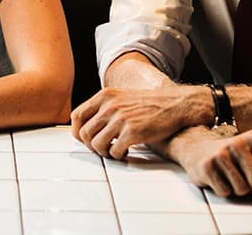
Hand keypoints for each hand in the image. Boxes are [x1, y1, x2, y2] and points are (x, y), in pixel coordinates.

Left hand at [70, 85, 207, 159]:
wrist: (175, 105)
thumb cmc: (149, 104)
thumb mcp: (122, 98)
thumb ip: (104, 107)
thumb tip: (87, 125)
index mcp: (105, 96)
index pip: (76, 116)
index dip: (77, 132)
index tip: (85, 140)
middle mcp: (110, 106)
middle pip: (84, 133)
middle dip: (91, 146)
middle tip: (103, 148)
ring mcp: (121, 119)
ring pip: (96, 145)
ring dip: (104, 152)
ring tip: (114, 151)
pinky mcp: (133, 132)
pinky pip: (114, 151)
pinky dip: (118, 156)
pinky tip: (126, 153)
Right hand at [174, 128, 251, 198]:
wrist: (198, 148)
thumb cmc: (234, 156)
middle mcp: (237, 143)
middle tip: (249, 183)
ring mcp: (220, 154)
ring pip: (242, 190)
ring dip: (240, 191)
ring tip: (233, 179)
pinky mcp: (206, 166)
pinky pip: (225, 192)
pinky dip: (225, 191)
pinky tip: (220, 179)